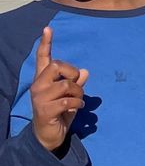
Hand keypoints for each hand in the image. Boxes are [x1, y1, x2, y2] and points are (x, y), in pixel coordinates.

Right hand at [30, 27, 88, 153]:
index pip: (43, 57)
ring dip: (78, 93)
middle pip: (57, 66)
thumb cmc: (60, 113)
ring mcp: (40, 98)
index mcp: (43, 79)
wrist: (49, 136)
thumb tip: (85, 71)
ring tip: (77, 101)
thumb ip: (76, 83)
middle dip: (72, 74)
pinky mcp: (44, 110)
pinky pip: (68, 100)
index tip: (48, 29)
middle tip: (76, 86)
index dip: (46, 43)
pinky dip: (77, 104)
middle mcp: (38, 85)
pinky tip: (77, 108)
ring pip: (66, 84)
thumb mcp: (71, 96)